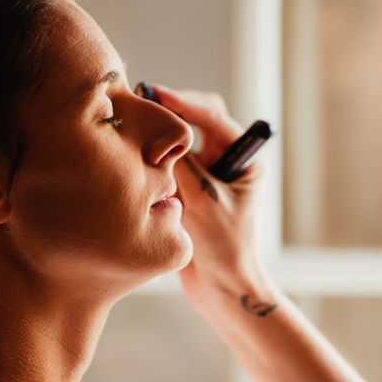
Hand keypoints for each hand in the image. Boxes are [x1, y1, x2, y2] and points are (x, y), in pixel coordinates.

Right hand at [151, 84, 270, 314]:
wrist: (222, 288)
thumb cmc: (225, 248)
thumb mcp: (204, 202)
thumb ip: (183, 166)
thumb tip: (158, 134)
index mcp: (244, 159)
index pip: (213, 116)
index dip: (184, 102)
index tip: (156, 93)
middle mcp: (227, 161)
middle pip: (198, 120)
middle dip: (173, 112)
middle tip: (143, 104)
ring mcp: (208, 175)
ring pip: (182, 142)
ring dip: (163, 137)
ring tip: (137, 130)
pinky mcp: (190, 190)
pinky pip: (170, 165)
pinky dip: (155, 162)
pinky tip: (137, 161)